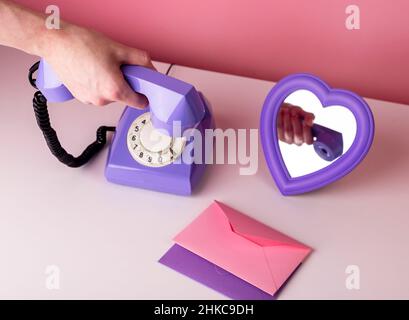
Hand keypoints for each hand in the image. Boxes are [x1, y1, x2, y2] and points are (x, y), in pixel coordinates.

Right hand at [40, 24, 154, 107]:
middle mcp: (102, 100)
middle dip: (125, 83)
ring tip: (101, 65)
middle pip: (124, 96)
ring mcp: (90, 100)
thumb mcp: (118, 48)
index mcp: (114, 90)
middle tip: (118, 66)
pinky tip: (91, 69)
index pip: (139, 103)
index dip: (145, 95)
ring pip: (110, 95)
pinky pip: (97, 93)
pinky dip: (98, 84)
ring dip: (111, 83)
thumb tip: (150, 69)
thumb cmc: (81, 44)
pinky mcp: (80, 97)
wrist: (54, 42)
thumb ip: (140, 60)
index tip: (145, 88)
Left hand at [277, 103, 314, 144]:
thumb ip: (309, 117)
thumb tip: (310, 122)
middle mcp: (298, 141)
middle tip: (294, 112)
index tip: (305, 121)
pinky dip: (281, 119)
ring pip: (288, 131)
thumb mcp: (304, 113)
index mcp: (307, 138)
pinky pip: (280, 128)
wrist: (284, 113)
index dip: (307, 130)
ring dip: (288, 119)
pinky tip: (282, 113)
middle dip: (296, 122)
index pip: (309, 140)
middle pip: (298, 135)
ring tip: (287, 110)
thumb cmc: (296, 114)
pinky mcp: (281, 137)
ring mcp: (289, 140)